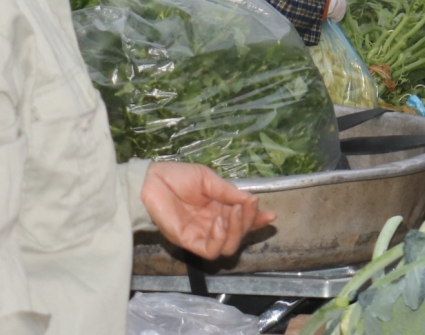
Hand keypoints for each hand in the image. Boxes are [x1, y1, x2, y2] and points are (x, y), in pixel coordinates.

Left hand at [141, 162, 273, 259]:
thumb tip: (252, 200)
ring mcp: (200, 234)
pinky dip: (220, 238)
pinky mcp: (187, 241)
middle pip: (239, 235)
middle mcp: (212, 224)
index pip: (242, 221)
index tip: (271, 215)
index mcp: (219, 209)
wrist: (150, 181)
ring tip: (234, 212)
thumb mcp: (208, 180)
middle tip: (247, 206)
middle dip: (248, 222)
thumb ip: (228, 192)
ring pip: (227, 247)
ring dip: (237, 231)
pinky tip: (220, 221)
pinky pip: (209, 250)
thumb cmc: (177, 177)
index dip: (257, 220)